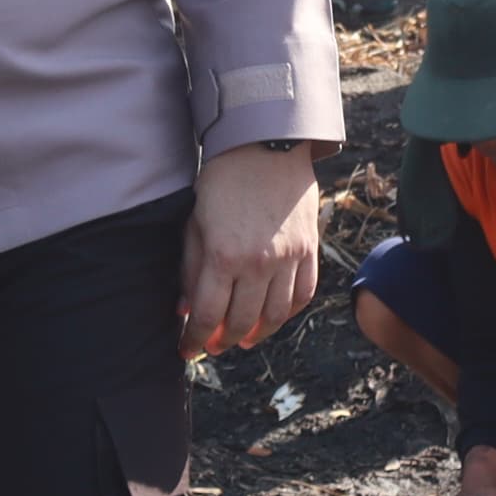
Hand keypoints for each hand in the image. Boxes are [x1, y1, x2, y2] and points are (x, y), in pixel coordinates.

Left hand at [179, 139, 319, 356]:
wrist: (265, 146)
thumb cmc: (222, 182)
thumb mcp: (196, 224)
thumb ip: (191, 270)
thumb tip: (186, 310)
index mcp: (223, 256)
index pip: (208, 316)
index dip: (195, 339)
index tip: (187, 349)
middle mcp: (259, 263)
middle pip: (241, 322)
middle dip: (223, 340)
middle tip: (214, 345)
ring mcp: (289, 257)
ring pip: (275, 316)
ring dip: (258, 333)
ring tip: (244, 338)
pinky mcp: (309, 249)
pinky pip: (303, 294)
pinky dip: (289, 312)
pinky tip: (274, 316)